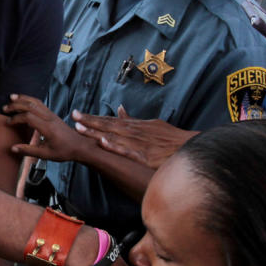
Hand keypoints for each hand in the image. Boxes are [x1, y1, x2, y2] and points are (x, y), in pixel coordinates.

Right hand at [4, 94, 90, 163]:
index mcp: (48, 128)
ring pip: (36, 101)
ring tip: (12, 97)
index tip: (8, 123)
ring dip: (23, 99)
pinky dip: (30, 100)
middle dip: (16, 105)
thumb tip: (13, 148)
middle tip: (5, 108)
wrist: (80, 146)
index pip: (28, 117)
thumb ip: (28, 151)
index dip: (16, 118)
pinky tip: (23, 101)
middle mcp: (50, 118)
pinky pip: (40, 103)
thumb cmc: (65, 151)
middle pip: (31, 105)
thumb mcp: (45, 154)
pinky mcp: (53, 115)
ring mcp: (52, 115)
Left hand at [72, 107, 196, 169]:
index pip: (111, 121)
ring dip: (97, 132)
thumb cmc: (172, 138)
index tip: (78, 115)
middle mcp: (136, 132)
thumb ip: (134, 120)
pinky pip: (128, 151)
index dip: (94, 118)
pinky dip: (115, 146)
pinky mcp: (147, 156)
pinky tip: (103, 142)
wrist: (191, 147)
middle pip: (109, 126)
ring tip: (81, 128)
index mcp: (137, 126)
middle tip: (74, 116)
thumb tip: (120, 110)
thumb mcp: (153, 124)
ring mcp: (141, 143)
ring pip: (114, 136)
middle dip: (90, 121)